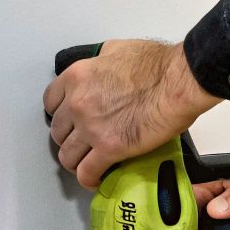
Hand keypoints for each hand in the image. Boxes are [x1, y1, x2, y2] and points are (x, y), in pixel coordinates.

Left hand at [44, 40, 221, 189]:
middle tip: (83, 142)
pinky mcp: (108, 148)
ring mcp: (91, 128)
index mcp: (77, 77)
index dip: (60, 114)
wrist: (178, 82)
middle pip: (58, 132)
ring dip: (77, 162)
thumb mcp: (118, 49)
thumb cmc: (157, 64)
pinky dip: (89, 179)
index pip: (50, 102)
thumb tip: (101, 67)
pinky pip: (86, 172)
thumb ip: (100, 61)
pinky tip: (96, 179)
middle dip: (69, 139)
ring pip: (67, 156)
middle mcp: (77, 103)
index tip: (70, 120)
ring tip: (88, 163)